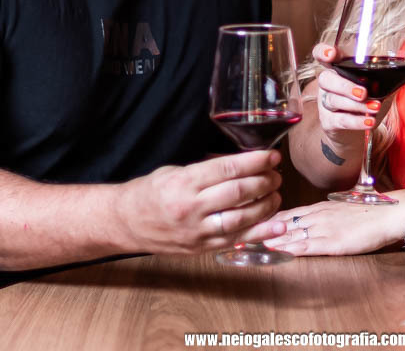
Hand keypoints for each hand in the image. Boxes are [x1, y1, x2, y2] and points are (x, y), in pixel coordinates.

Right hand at [119, 150, 285, 253]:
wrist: (125, 223)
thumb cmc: (150, 192)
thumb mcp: (174, 171)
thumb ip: (205, 169)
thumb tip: (241, 164)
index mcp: (184, 182)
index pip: (227, 169)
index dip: (255, 162)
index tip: (272, 157)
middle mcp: (191, 207)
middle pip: (238, 193)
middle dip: (264, 182)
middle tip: (277, 174)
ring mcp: (197, 231)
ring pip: (241, 218)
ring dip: (266, 206)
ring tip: (277, 194)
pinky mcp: (200, 248)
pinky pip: (236, 240)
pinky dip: (261, 234)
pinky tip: (278, 227)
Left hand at [263, 194, 404, 255]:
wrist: (391, 212)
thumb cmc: (372, 210)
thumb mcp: (344, 207)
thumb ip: (328, 212)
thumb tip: (317, 215)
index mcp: (320, 208)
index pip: (287, 213)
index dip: (267, 219)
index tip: (249, 223)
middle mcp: (317, 216)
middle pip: (283, 224)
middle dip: (261, 231)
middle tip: (239, 236)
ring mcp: (324, 229)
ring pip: (290, 235)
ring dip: (269, 241)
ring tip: (249, 246)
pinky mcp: (333, 242)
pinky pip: (307, 246)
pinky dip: (290, 249)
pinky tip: (277, 252)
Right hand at [311, 43, 404, 137]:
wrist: (355, 128)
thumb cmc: (367, 98)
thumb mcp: (382, 85)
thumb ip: (401, 75)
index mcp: (339, 67)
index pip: (321, 54)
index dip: (323, 52)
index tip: (331, 55)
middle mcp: (328, 83)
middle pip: (326, 79)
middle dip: (344, 85)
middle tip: (363, 93)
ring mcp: (326, 103)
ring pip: (334, 101)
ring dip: (356, 106)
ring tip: (374, 108)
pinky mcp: (329, 122)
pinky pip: (340, 120)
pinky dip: (355, 121)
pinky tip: (369, 122)